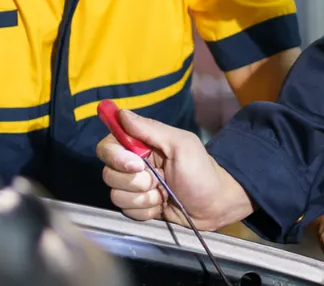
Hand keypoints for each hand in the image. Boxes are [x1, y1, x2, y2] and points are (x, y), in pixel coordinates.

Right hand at [97, 109, 253, 229]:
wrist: (214, 206)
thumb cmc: (201, 171)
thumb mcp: (181, 145)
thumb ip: (150, 129)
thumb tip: (121, 113)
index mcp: (142, 144)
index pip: (108, 146)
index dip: (116, 156)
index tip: (137, 164)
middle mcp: (134, 164)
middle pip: (109, 173)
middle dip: (134, 181)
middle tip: (158, 180)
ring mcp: (135, 187)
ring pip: (116, 195)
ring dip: (142, 198)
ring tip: (163, 194)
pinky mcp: (138, 206)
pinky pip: (127, 211)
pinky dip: (146, 210)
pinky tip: (161, 205)